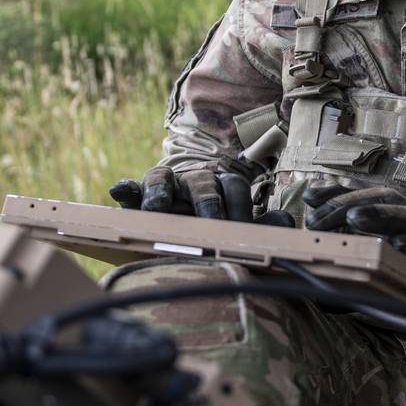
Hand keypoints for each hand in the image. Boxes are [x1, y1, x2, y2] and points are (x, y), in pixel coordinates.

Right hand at [110, 165, 293, 224]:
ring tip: (157, 207)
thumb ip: (260, 225)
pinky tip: (119, 191)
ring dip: (161, 191)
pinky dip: (126, 188)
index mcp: (222, 185)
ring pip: (164, 178)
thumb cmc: (216, 223)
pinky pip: (132, 187)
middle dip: (208, 204)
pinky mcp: (140, 195)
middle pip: (203, 183)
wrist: (185, 219)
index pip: (234, 186)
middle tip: (211, 225)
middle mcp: (194, 180)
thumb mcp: (238, 224)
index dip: (240, 205)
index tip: (242, 227)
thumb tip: (286, 223)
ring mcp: (166, 185)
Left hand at [303, 185, 405, 337]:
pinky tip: (401, 246)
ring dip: (380, 216)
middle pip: (382, 201)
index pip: (367, 198)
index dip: (339, 194)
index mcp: (404, 218)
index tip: (309, 196)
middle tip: (318, 217)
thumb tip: (325, 290)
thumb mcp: (398, 274)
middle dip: (348, 205)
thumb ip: (367, 275)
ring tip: (353, 218)